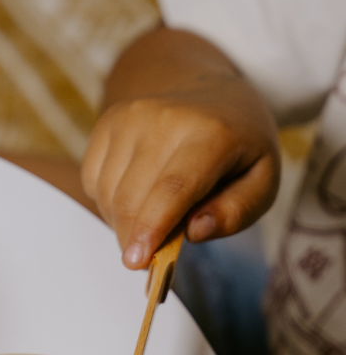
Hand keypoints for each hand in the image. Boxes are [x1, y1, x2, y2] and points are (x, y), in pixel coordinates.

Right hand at [82, 27, 280, 269]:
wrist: (209, 92)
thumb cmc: (238, 147)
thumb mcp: (262, 180)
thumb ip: (236, 211)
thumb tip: (194, 232)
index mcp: (212, 132)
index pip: (173, 188)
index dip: (152, 227)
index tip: (137, 263)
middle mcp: (164, 118)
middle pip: (133, 199)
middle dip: (134, 239)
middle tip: (147, 260)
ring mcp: (129, 117)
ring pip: (109, 195)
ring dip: (123, 222)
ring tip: (153, 215)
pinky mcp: (106, 122)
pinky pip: (93, 182)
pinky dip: (109, 201)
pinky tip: (136, 192)